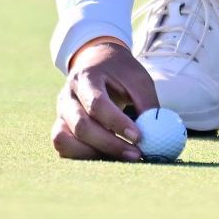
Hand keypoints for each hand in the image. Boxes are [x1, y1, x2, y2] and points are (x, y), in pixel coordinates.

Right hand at [50, 38, 160, 161]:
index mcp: (86, 78)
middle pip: (81, 126)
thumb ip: (147, 106)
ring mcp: (60, 114)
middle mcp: (67, 96)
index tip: (139, 137)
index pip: (97, 104)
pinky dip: (84, 157)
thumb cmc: (119, 72)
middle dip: (110, 145)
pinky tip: (107, 156)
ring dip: (94, 154)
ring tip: (121, 156)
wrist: (96, 61)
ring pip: (65, 141)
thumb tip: (157, 137)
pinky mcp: (60, 128)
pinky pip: (64, 149)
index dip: (117, 123)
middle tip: (136, 155)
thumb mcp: (138, 79)